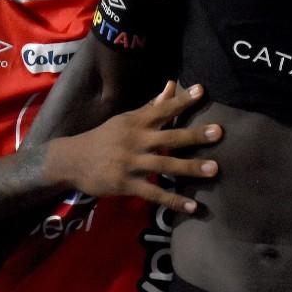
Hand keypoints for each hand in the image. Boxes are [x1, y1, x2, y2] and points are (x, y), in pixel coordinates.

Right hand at [48, 82, 220, 213]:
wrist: (71, 161)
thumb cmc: (105, 137)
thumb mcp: (126, 119)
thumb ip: (152, 105)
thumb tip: (171, 85)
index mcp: (136, 122)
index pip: (163, 108)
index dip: (182, 100)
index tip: (202, 90)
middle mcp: (136, 141)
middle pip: (169, 137)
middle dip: (194, 135)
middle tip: (219, 132)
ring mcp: (131, 163)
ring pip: (165, 165)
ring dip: (190, 168)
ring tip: (214, 169)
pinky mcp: (126, 184)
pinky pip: (154, 193)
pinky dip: (173, 200)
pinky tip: (192, 206)